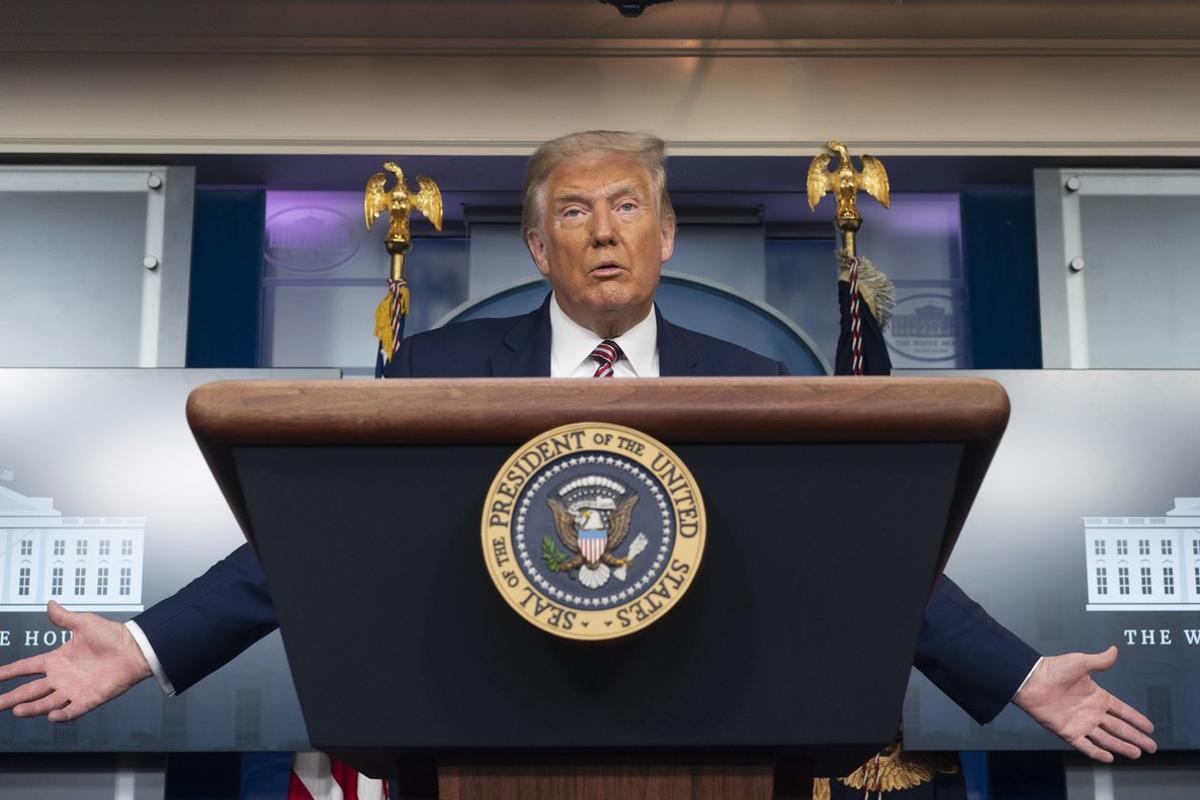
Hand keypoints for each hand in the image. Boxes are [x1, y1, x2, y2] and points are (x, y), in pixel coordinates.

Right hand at [0, 601, 151, 721]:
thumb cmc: (114, 635)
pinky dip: (63, 715)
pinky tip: (52, 716)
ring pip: (47, 703)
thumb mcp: (85, 623)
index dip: (8, 672)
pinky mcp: (89, 699)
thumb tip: (50, 603)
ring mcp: (74, 689)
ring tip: (17, 710)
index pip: (26, 667)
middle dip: (12, 698)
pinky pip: (73, 711)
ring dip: (32, 708)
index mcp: (57, 659)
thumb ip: (64, 618)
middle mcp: (62, 677)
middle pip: (30, 690)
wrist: (137, 648)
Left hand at [1014, 645, 1156, 761]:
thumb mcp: (1080, 662)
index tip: (1150, 727)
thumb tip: (1115, 650)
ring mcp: (1080, 723)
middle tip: (1151, 747)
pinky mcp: (1067, 731)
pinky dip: (1097, 752)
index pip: (1122, 710)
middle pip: (1119, 727)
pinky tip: (1109, 758)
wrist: (1030, 680)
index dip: (1137, 719)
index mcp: (1097, 696)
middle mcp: (1091, 712)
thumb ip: (1099, 661)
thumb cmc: (1052, 668)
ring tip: (1137, 754)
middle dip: (1136, 737)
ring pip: (1106, 738)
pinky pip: (1085, 745)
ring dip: (1122, 746)